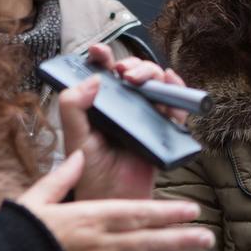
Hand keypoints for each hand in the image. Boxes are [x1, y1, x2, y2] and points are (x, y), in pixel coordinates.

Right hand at [18, 152, 212, 250]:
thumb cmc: (16, 239)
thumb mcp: (34, 201)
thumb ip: (60, 178)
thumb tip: (78, 155)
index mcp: (89, 219)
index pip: (137, 213)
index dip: (168, 213)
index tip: (192, 210)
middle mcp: (100, 247)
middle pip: (150, 242)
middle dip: (182, 240)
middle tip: (208, 238)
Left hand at [59, 44, 189, 201]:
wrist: (112, 199)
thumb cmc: (90, 172)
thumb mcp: (75, 138)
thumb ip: (72, 108)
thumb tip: (92, 79)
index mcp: (101, 105)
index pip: (103, 72)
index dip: (103, 57)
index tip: (98, 51)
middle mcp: (125, 106)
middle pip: (135, 73)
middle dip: (132, 64)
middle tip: (124, 73)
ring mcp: (146, 116)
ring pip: (156, 83)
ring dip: (152, 72)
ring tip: (140, 80)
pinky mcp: (164, 129)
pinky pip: (177, 105)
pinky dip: (178, 89)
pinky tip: (171, 81)